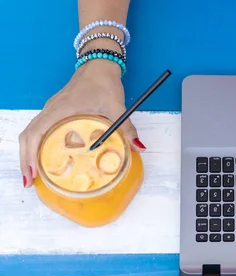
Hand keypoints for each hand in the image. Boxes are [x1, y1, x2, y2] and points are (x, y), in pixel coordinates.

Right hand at [19, 62, 145, 188]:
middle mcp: (51, 110)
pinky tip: (44, 157)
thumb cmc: (103, 82)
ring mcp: (51, 110)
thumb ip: (127, 128)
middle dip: (25, 160)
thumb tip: (139, 147)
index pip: (35, 134)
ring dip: (28, 153)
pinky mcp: (56, 110)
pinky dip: (36, 144)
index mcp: (60, 110)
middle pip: (27, 136)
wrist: (99, 64)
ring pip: (31, 132)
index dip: (29, 155)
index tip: (32, 173)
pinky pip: (39, 129)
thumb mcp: (117, 107)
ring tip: (33, 174)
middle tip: (29, 181)